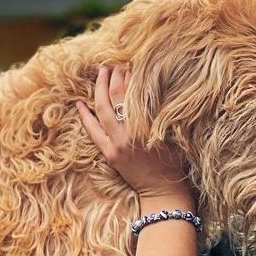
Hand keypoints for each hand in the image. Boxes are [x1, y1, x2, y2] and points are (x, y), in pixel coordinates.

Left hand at [76, 65, 193, 207]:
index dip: (130, 76)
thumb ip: (162, 113)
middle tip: (113, 64)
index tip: (130, 63)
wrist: (163, 191)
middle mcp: (128, 133)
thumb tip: (155, 90)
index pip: (134, 93)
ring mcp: (116, 144)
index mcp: (146, 125)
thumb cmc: (175, 162)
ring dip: (99, 89)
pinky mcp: (110, 154)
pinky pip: (93, 131)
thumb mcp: (173, 133)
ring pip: (102, 110)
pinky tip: (79, 103)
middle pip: (116, 97)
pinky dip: (85, 116)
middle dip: (113, 77)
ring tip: (100, 73)